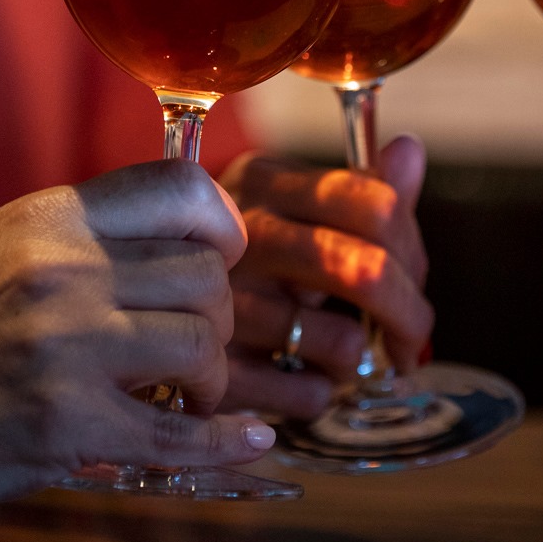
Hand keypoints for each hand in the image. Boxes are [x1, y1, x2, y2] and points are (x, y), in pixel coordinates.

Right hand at [0, 160, 275, 527]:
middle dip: (217, 311)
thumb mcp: (5, 248)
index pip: (178, 188)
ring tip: (189, 388)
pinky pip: (174, 431)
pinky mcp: (63, 425)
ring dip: (212, 373)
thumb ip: (92, 238)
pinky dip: (224, 439)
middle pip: (205, 272)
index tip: (226, 251)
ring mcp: (65, 347)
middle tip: (195, 337)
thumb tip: (189, 236)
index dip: (221, 220)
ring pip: (201, 342)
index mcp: (52, 219)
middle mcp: (63, 271)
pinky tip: (251, 439)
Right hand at [218, 135, 432, 418]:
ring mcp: (219, 305)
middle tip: (411, 339)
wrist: (128, 312)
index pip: (372, 203)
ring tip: (343, 357)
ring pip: (342, 340)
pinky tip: (303, 378)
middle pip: (365, 269)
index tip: (415, 278)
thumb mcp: (289, 208)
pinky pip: (307, 392)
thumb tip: (409, 150)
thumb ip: (358, 187)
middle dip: (409, 313)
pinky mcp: (212, 373)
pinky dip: (322, 392)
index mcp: (264, 181)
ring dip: (359, 357)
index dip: (412, 249)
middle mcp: (239, 235)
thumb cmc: (236, 259)